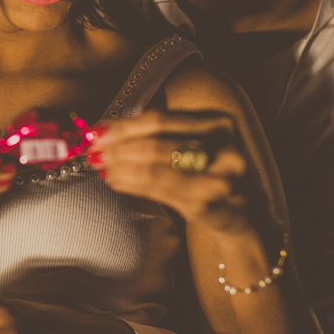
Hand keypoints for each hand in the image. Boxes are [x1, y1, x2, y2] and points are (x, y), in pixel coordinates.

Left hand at [86, 110, 254, 234]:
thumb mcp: (195, 145)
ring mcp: (218, 177)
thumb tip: (104, 132)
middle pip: (155, 143)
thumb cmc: (208, 173)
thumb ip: (158, 134)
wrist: (242, 214)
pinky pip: (158, 190)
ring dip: (119, 166)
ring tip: (99, 166)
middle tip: (91, 152)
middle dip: (117, 147)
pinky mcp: (206, 203)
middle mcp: (224, 147)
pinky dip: (130, 184)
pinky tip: (115, 181)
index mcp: (219, 123)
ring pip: (154, 168)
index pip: (161, 120)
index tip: (94, 131)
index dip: (123, 126)